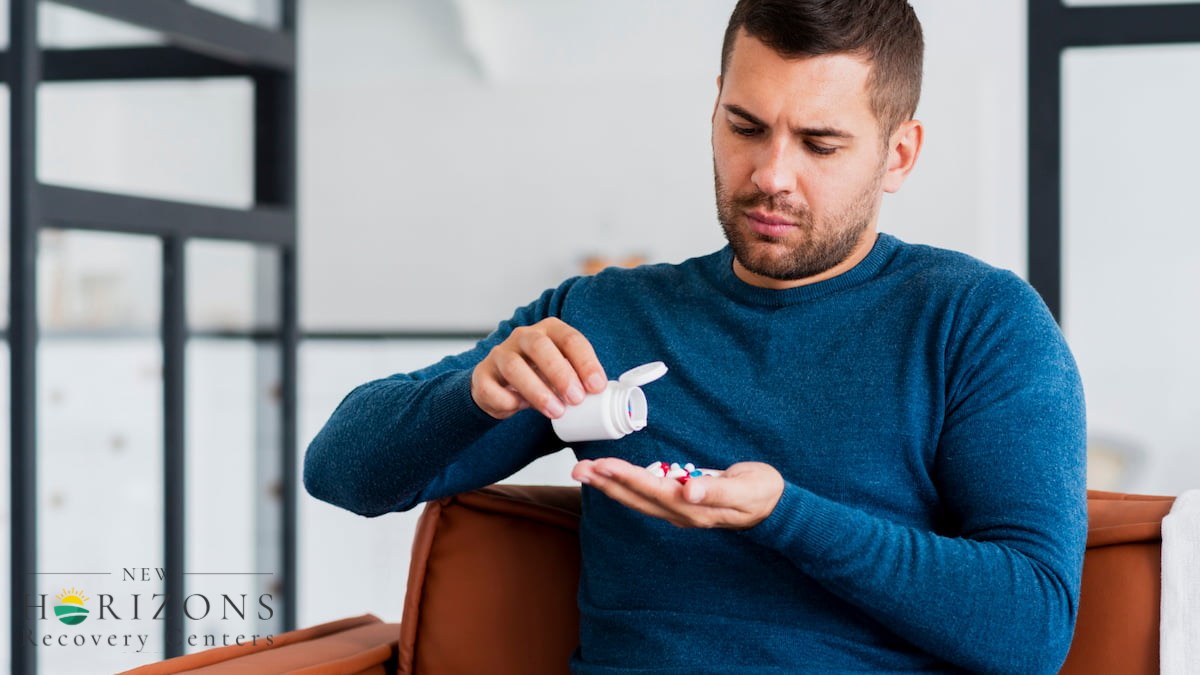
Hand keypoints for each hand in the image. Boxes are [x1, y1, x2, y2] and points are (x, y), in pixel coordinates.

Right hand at [471, 317, 607, 419]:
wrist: (498, 386)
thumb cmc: (538, 376)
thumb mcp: (561, 371)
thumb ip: (578, 378)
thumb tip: (601, 394)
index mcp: (549, 331)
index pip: (570, 339)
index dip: (586, 362)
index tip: (597, 387)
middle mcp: (523, 336)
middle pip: (541, 346)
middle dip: (561, 373)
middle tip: (576, 399)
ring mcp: (500, 354)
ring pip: (514, 366)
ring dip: (538, 391)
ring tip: (556, 412)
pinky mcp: (482, 375)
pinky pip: (492, 388)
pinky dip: (508, 401)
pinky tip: (520, 408)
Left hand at [571, 458, 783, 528]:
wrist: (774, 508)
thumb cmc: (761, 493)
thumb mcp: (744, 490)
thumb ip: (716, 491)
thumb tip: (688, 490)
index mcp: (694, 507)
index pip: (653, 490)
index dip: (627, 478)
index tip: (604, 466)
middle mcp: (680, 512)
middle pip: (636, 498)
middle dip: (606, 483)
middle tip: (579, 469)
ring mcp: (679, 510)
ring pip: (637, 498)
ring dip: (611, 485)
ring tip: (587, 472)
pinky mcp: (680, 503)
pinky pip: (646, 495)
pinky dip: (626, 485)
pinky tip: (612, 478)